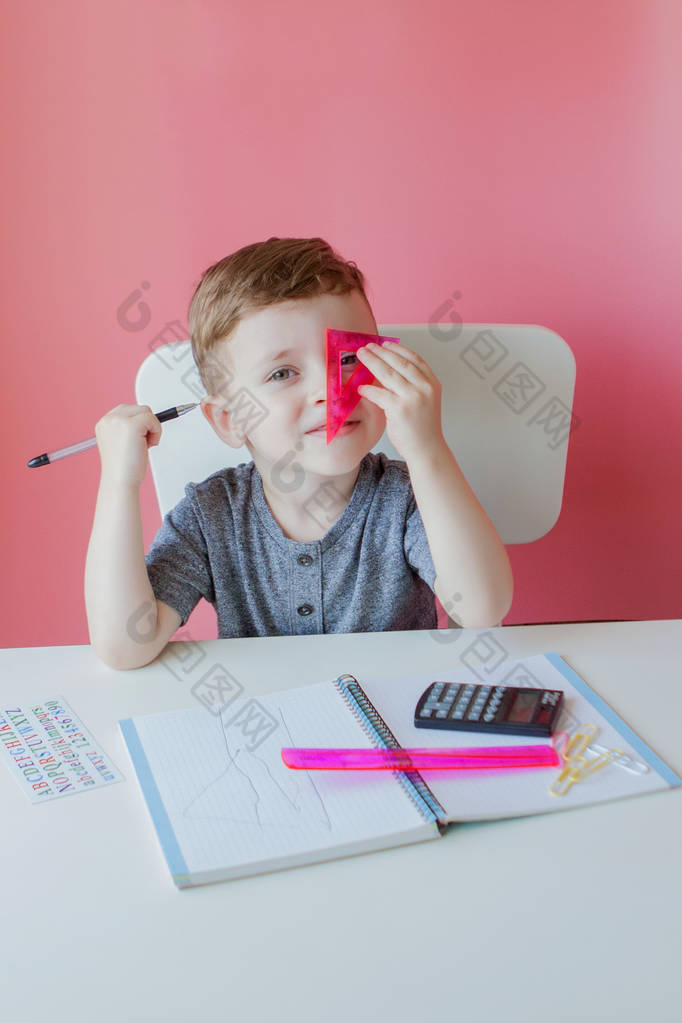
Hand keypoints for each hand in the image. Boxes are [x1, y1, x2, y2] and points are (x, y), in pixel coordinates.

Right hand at [94, 404, 162, 487]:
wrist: (120, 482)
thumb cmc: (123, 468)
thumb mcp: (121, 442)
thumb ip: (128, 428)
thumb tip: (147, 418)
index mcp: (104, 423)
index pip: (127, 410)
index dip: (139, 423)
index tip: (141, 437)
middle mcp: (108, 419)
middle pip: (138, 408)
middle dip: (146, 424)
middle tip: (143, 444)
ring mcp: (119, 421)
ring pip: (147, 412)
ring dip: (152, 428)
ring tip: (145, 445)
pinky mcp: (131, 425)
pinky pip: (153, 419)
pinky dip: (157, 432)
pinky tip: (149, 445)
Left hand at [356, 342, 445, 463]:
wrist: (427, 449)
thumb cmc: (422, 427)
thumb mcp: (423, 400)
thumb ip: (410, 385)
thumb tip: (386, 370)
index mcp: (432, 383)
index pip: (414, 359)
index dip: (398, 349)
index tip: (385, 344)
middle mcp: (425, 388)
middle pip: (399, 363)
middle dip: (381, 352)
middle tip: (367, 347)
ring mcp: (413, 398)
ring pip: (388, 374)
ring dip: (372, 362)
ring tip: (361, 356)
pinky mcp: (400, 409)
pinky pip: (379, 394)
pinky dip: (368, 389)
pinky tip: (360, 387)